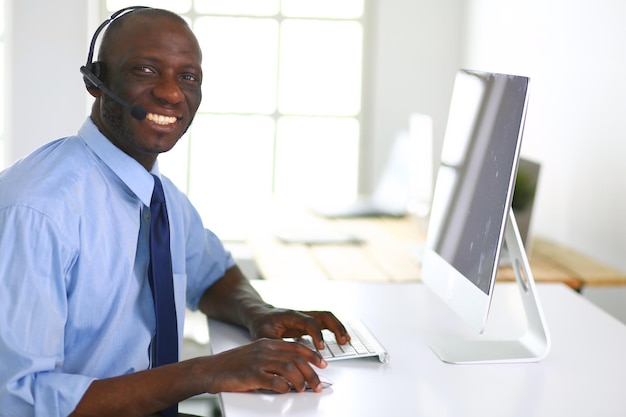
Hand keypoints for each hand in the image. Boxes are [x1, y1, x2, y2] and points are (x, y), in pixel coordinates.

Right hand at [199, 338, 327, 392]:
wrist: (210, 369)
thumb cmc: (232, 365)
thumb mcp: (255, 354)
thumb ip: (273, 359)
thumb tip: (294, 371)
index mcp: (267, 343)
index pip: (296, 347)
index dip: (312, 355)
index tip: (323, 364)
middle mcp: (265, 350)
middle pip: (296, 359)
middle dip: (311, 373)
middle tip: (318, 385)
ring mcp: (258, 361)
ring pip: (289, 368)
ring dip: (300, 381)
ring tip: (303, 390)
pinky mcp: (251, 375)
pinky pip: (274, 381)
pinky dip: (284, 387)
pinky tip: (286, 391)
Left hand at [248, 308, 350, 350]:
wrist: (259, 314)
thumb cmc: (261, 323)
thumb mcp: (263, 335)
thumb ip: (275, 345)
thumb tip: (286, 357)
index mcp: (291, 315)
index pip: (309, 322)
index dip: (316, 334)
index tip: (320, 348)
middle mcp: (301, 314)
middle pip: (324, 316)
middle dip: (335, 328)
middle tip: (342, 341)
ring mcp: (306, 318)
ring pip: (327, 318)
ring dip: (338, 328)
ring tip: (346, 340)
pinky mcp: (308, 323)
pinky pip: (325, 323)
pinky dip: (335, 329)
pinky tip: (342, 338)